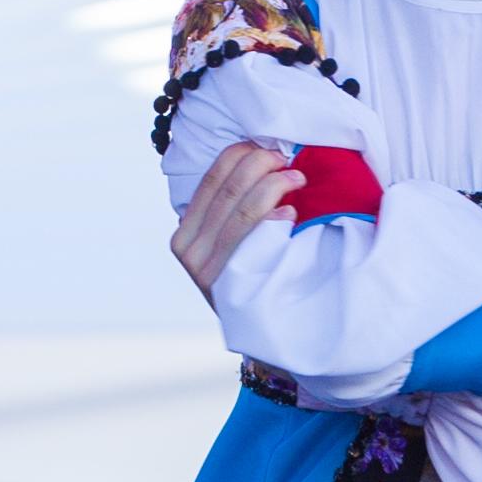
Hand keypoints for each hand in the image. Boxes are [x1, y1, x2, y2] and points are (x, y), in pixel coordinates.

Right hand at [170, 141, 302, 305]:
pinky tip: (290, 212)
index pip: (212, 178)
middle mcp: (188, 249)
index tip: (269, 146)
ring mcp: (206, 269)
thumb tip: (261, 160)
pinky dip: (273, 217)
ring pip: (242, 208)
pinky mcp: (228, 283)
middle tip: (289, 161)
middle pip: (229, 188)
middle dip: (262, 164)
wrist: (259, 336)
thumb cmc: (250, 281)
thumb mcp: (228, 248)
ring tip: (297, 179)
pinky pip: (253, 237)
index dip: (242, 154)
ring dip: (275, 185)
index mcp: (184, 233)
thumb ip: (232, 214)